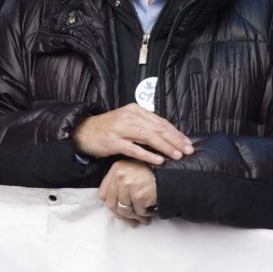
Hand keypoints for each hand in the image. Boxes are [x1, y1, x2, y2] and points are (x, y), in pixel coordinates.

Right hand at [73, 103, 193, 164]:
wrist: (84, 131)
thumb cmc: (108, 128)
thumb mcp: (128, 121)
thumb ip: (145, 125)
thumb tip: (168, 136)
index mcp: (135, 110)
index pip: (160, 121)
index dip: (176, 132)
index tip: (187, 143)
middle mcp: (129, 117)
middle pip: (158, 128)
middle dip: (175, 140)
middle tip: (188, 150)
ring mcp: (121, 129)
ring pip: (149, 137)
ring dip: (165, 147)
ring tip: (177, 156)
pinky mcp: (114, 142)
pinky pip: (134, 149)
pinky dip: (148, 155)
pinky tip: (159, 161)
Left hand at [98, 160, 157, 226]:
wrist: (171, 173)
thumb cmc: (152, 173)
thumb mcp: (131, 171)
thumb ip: (119, 183)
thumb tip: (112, 204)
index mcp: (115, 169)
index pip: (103, 193)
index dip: (110, 204)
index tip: (117, 210)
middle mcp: (119, 176)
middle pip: (111, 204)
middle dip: (121, 215)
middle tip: (131, 221)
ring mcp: (128, 186)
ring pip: (124, 210)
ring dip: (134, 217)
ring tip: (143, 219)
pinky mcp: (139, 195)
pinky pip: (139, 211)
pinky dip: (146, 213)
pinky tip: (151, 211)